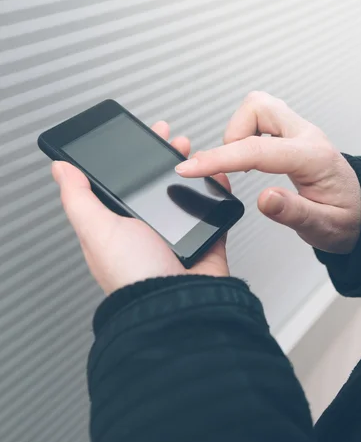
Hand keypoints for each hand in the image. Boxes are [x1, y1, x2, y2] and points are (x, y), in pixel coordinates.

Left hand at [52, 121, 230, 294]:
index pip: (124, 182)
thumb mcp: (97, 230)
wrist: (177, 305)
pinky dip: (217, 191)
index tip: (142, 136)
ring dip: (192, 168)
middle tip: (173, 140)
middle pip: (157, 183)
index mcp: (119, 225)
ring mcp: (177, 234)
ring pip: (186, 191)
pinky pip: (213, 208)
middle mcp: (148, 229)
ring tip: (195, 153)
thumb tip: (60, 169)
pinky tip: (217, 175)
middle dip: (165, 156)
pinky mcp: (204, 239)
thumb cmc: (134, 276)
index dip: (132, 158)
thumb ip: (78, 198)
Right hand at [176, 92, 360, 253]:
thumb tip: (263, 199)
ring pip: (257, 106)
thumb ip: (293, 213)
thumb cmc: (345, 218)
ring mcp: (298, 131)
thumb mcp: (324, 228)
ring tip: (239, 164)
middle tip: (229, 166)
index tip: (190, 168)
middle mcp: (306, 136)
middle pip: (257, 106)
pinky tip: (248, 159)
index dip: (219, 158)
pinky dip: (245, 134)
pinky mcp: (291, 134)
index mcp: (313, 158)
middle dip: (232, 133)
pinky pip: (260, 118)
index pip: (258, 149)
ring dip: (238, 132)